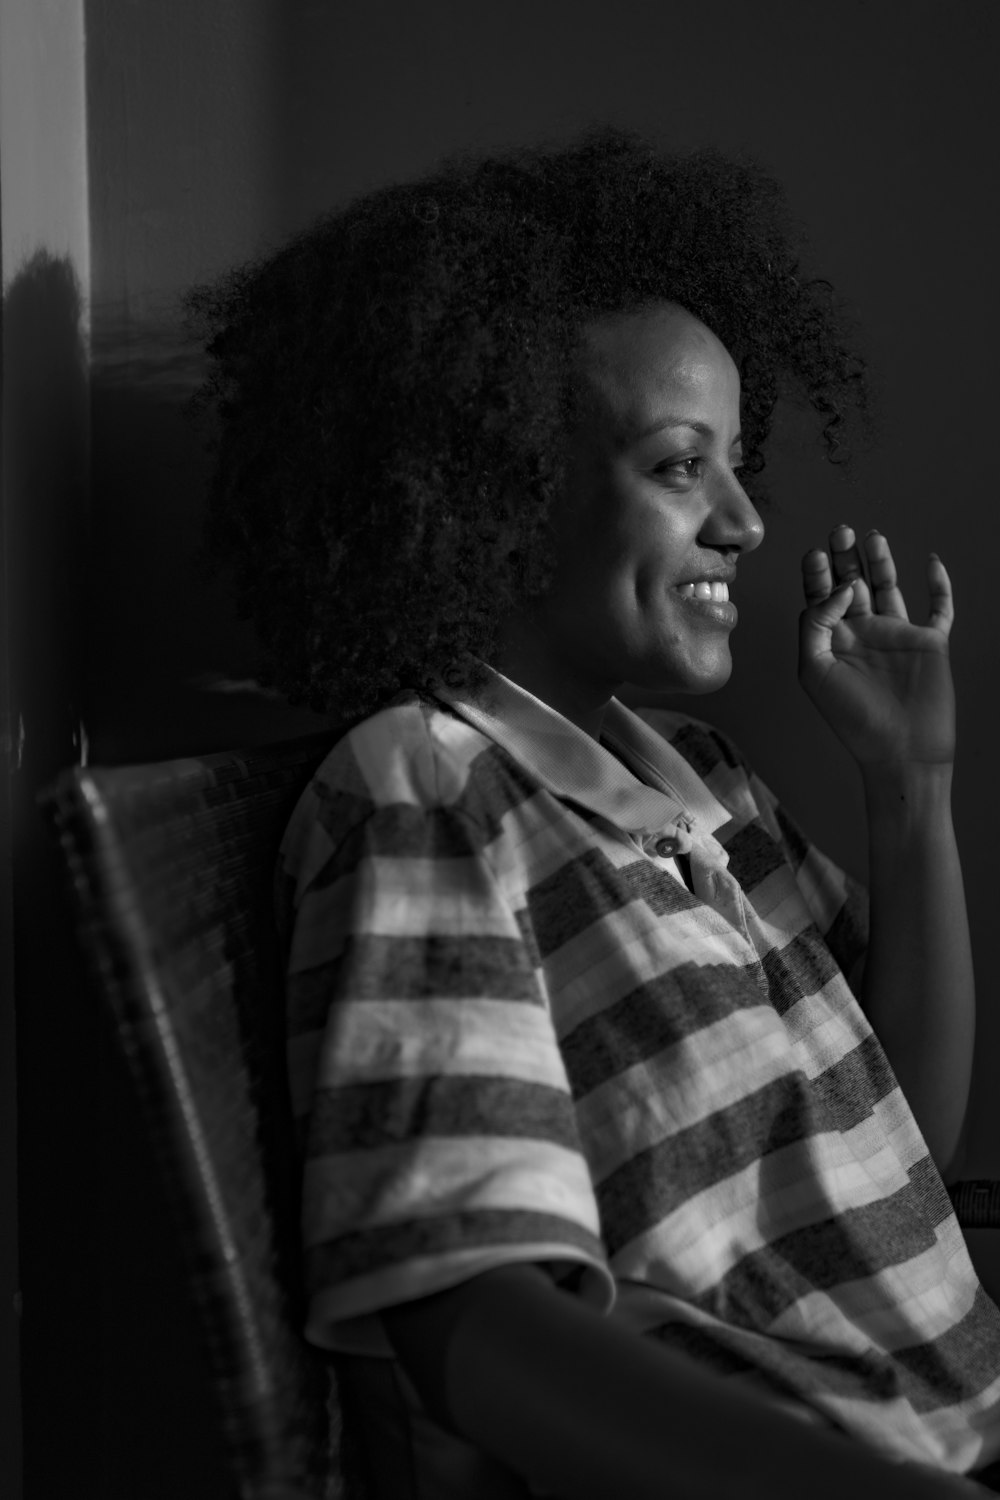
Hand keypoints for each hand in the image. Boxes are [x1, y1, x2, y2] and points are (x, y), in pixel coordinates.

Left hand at [798, 525, 954, 769]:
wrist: (899, 751)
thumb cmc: (851, 718)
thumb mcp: (814, 670)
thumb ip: (817, 624)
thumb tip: (844, 587)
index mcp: (833, 642)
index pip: (821, 598)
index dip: (816, 574)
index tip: (814, 553)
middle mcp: (864, 635)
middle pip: (852, 585)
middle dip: (844, 558)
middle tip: (839, 530)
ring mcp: (898, 636)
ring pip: (890, 588)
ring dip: (881, 562)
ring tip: (870, 535)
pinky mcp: (930, 643)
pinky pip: (940, 607)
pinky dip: (940, 584)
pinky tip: (931, 561)